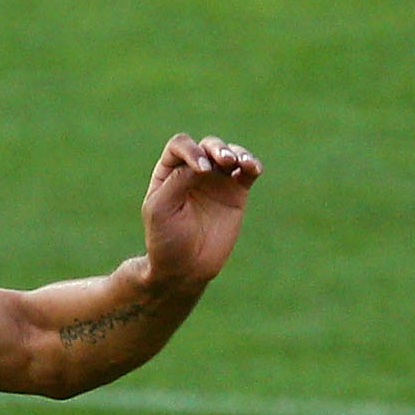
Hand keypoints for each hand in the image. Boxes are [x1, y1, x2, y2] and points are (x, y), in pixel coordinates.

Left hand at [141, 134, 260, 293]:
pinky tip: (253, 168)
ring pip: (230, 153)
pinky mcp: (236, 192)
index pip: (180, 146)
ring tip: (239, 163)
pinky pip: (247, 171)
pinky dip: (252, 164)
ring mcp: (216, 180)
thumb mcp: (161, 209)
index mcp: (169, 172)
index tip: (201, 171)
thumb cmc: (165, 239)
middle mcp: (193, 171)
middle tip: (224, 161)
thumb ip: (178, 181)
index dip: (191, 151)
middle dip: (216, 149)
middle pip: (207, 145)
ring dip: (237, 153)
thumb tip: (203, 162)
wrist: (185, 268)